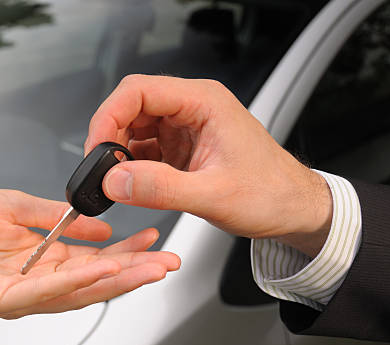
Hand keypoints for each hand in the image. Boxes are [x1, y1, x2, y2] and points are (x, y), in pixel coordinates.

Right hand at [85, 75, 331, 256]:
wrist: (292, 209)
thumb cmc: (271, 193)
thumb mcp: (213, 195)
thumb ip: (161, 188)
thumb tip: (116, 180)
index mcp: (205, 102)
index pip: (139, 91)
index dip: (109, 116)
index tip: (97, 147)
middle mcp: (193, 108)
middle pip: (132, 107)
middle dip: (111, 136)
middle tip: (103, 170)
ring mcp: (186, 128)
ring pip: (135, 128)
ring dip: (120, 153)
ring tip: (119, 180)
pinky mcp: (182, 147)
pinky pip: (145, 148)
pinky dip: (133, 166)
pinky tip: (133, 184)